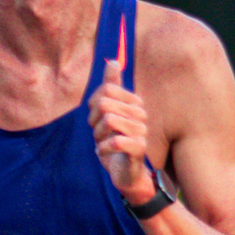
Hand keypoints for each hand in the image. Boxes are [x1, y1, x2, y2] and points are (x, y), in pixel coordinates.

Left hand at [88, 49, 153, 199]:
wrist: (127, 173)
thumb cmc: (116, 142)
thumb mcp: (109, 113)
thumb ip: (111, 87)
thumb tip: (113, 61)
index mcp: (133, 103)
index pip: (106, 90)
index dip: (93, 105)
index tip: (96, 119)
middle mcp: (140, 114)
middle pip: (105, 103)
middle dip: (94, 121)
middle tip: (98, 134)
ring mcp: (141, 131)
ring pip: (108, 120)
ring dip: (98, 136)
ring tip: (102, 145)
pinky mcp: (139, 149)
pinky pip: (115, 141)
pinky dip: (102, 149)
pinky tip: (104, 153)